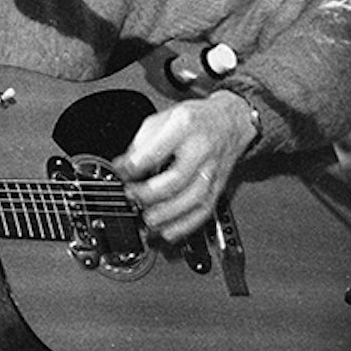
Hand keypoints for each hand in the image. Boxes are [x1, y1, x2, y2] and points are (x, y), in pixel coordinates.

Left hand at [112, 90, 258, 241]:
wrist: (230, 123)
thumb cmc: (195, 120)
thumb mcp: (162, 119)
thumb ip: (139, 144)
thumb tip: (121, 168)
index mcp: (184, 127)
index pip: (154, 153)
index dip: (131, 168)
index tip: (121, 173)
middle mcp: (201, 150)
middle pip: (175, 180)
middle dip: (147, 194)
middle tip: (131, 195)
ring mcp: (212, 171)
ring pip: (192, 201)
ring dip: (165, 215)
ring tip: (146, 218)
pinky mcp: (218, 189)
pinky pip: (203, 213)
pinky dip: (183, 227)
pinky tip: (166, 231)